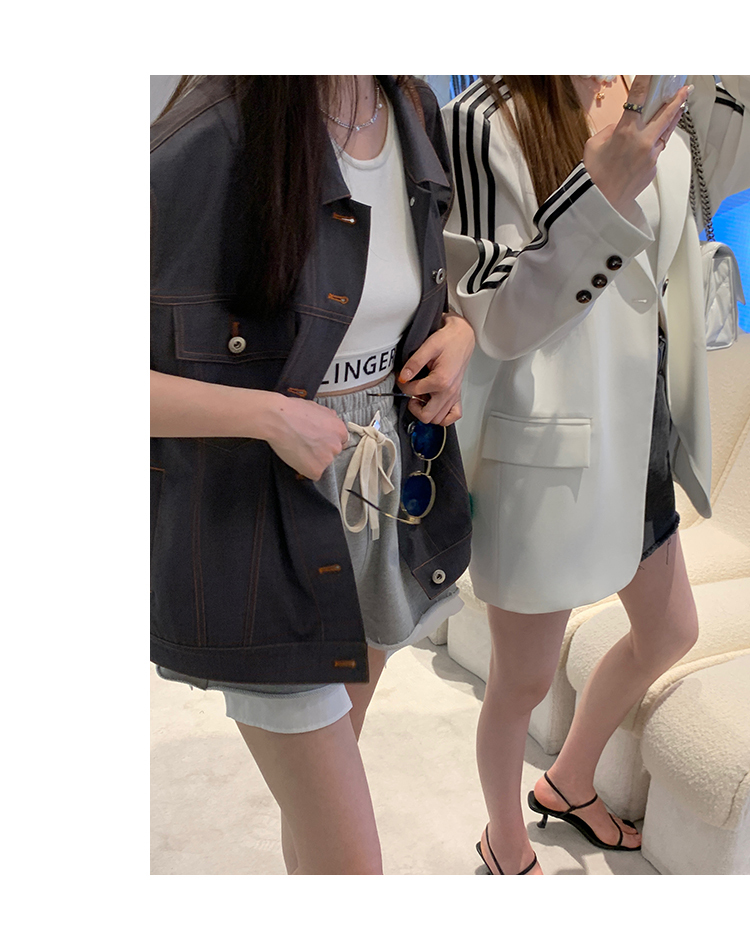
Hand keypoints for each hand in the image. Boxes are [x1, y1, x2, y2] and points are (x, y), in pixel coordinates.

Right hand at [264, 393, 348, 479]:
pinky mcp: (316, 470)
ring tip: (298, 450)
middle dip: (321, 451)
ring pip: (322, 464)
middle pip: (332, 453)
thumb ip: (329, 418)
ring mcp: (327, 459)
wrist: (277, 419)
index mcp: (340, 430)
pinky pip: (313, 474)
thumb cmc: (294, 411)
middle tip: (306, 445)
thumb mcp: (318, 408)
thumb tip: (332, 419)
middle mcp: (336, 446)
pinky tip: (296, 458)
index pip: (341, 442)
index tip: (319, 441)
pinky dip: (305, 469)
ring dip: (313, 460)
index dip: (328, 441)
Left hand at [397, 312, 474, 424]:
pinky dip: (444, 416)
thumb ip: (414, 363)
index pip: (413, 392)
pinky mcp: (457, 395)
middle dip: (414, 407)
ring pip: (438, 419)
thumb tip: (403, 377)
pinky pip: (453, 416)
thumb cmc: (448, 340)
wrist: (463, 337)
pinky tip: (435, 406)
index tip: (402, 378)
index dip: (403, 386)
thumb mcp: (428, 346)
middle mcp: (449, 392)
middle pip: (426, 415)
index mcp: (441, 380)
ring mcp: (454, 395)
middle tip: (410, 394)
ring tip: (422, 398)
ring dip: (427, 412)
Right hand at [583, 75, 690, 215]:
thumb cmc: (592, 175)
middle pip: (666, 114)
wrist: (600, 203)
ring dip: (672, 119)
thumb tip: (621, 126)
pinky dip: (653, 145)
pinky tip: (649, 144)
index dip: (646, 81)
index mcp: (626, 132)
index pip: (638, 99)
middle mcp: (643, 141)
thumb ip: (611, 131)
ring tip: (680, 107)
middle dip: (676, 99)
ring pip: (665, 132)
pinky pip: (656, 152)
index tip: (653, 72)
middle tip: (684, 89)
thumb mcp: (594, 145)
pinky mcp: (653, 168)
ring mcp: (650, 156)